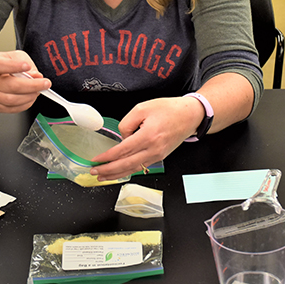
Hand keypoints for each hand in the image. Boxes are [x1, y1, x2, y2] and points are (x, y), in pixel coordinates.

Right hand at [0, 51, 50, 113]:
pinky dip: (26, 104)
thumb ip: (26, 62)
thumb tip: (36, 75)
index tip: (27, 65)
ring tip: (38, 90)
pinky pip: (13, 109)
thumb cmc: (4, 66)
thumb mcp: (14, 57)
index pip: (0, 65)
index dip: (14, 66)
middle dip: (32, 85)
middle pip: (11, 86)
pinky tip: (31, 97)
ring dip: (30, 96)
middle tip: (45, 83)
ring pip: (12, 100)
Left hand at [89, 96, 203, 180]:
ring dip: (116, 175)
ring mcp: (158, 155)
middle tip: (94, 172)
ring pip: (133, 169)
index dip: (107, 157)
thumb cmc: (169, 109)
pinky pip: (141, 166)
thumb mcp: (143, 108)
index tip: (96, 160)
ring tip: (103, 177)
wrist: (190, 115)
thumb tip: (121, 137)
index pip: (122, 151)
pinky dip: (128, 171)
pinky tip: (119, 172)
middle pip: (126, 165)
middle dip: (108, 170)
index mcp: (148, 136)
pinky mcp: (160, 157)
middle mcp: (153, 149)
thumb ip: (127, 122)